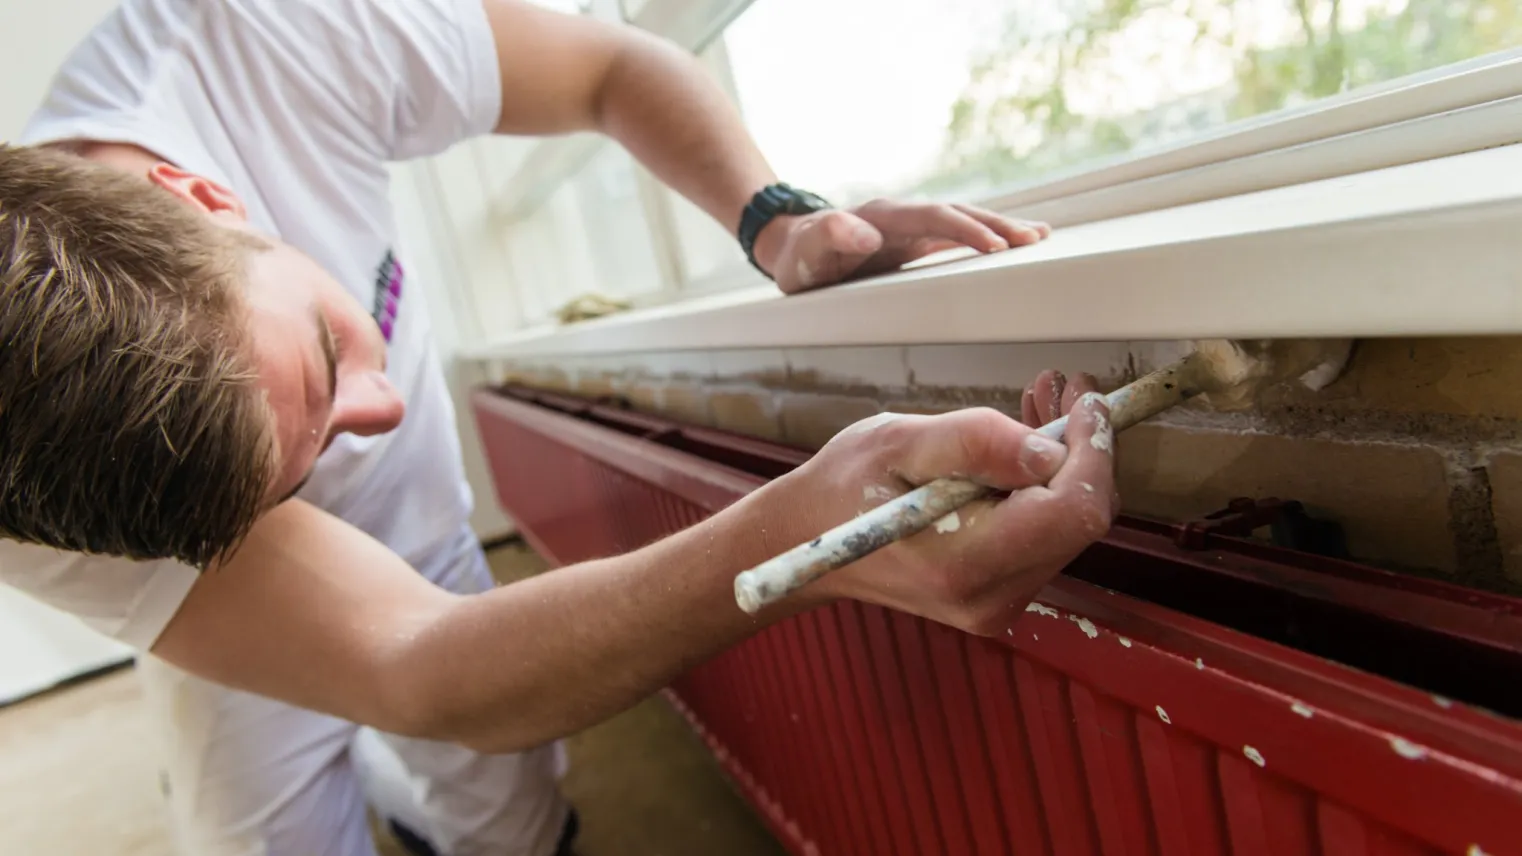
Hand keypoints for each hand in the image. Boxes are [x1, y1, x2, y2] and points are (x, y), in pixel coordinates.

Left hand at [752, 199, 1050, 294]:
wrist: (794, 246)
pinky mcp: (915, 239)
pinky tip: (1012, 242)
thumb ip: (831, 236)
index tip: (996, 247)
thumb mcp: (806, 250)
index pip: (934, 218)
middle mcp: (902, 215)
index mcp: (883, 217)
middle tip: (1035, 239)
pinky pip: (956, 234)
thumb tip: (866, 234)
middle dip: (997, 225)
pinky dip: (986, 236)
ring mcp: (911, 226)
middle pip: (958, 213)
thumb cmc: (800, 255)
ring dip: (1000, 228)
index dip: (965, 230)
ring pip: (963, 220)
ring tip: (1039, 236)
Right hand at [756, 372, 1116, 635]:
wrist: (809, 540)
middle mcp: (992, 597)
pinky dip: (1044, 484)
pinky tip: (1023, 444)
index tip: (1085, 402)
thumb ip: (974, 443)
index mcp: (966, 564)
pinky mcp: (1002, 592)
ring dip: (1064, 461)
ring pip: (1068, 524)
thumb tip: (1049, 451)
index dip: (1093, 452)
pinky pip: (1046, 533)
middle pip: (1079, 520)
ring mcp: (1000, 602)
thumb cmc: (844, 487)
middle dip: (1081, 448)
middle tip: (1060, 388)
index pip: (1073, 513)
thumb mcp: (898, 443)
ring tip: (1039, 403)